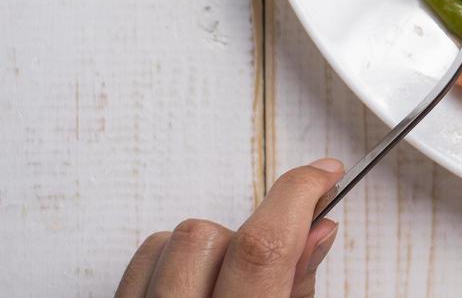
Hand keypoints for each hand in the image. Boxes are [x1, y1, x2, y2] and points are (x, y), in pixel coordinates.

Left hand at [114, 159, 343, 297]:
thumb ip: (298, 287)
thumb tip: (317, 228)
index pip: (262, 247)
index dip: (298, 194)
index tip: (323, 175)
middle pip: (203, 235)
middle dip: (242, 239)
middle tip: (261, 274)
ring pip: (165, 241)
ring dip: (204, 252)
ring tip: (223, 288)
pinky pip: (137, 263)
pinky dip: (168, 266)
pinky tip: (190, 291)